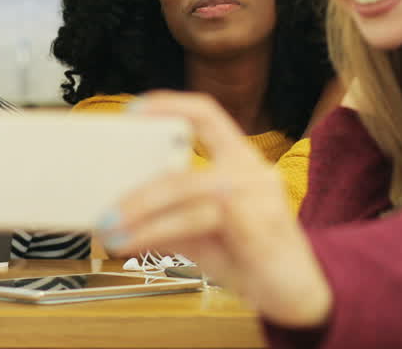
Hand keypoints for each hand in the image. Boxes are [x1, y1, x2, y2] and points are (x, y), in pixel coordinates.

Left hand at [97, 90, 332, 328]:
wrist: (298, 295)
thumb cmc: (249, 257)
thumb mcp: (201, 232)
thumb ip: (168, 216)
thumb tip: (115, 211)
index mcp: (239, 159)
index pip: (207, 113)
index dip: (170, 105)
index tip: (133, 110)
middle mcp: (251, 169)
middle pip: (183, 169)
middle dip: (137, 192)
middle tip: (104, 212)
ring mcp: (258, 193)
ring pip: (186, 191)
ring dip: (141, 214)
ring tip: (112, 233)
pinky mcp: (259, 222)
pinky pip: (197, 220)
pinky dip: (159, 232)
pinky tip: (137, 243)